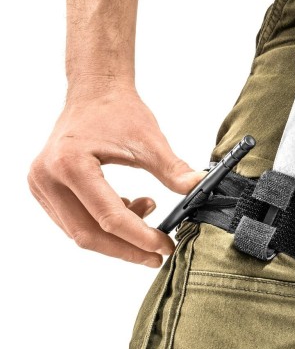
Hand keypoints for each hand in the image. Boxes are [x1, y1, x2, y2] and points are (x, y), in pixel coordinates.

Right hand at [28, 85, 204, 266]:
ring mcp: (41, 185)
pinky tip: (129, 206)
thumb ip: (173, 169)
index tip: (164, 246)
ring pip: (80, 231)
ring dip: (117, 236)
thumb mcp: (150, 141)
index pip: (108, 217)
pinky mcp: (45, 189)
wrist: (95, 93)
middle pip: (88, 234)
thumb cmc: (118, 111)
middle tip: (156, 255)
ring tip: (148, 212)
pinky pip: (75, 220)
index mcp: (70, 164)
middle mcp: (47, 178)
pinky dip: (104, 224)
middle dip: (127, 249)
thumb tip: (198, 188)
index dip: (140, 237)